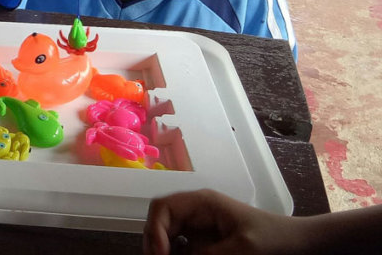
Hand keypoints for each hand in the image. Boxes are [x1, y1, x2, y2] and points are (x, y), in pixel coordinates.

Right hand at [144, 189, 300, 254]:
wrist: (298, 244)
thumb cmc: (273, 239)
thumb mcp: (242, 249)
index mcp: (202, 203)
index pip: (162, 208)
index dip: (155, 230)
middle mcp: (195, 211)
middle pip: (159, 222)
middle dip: (155, 243)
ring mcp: (198, 227)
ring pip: (166, 237)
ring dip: (163, 250)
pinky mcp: (204, 242)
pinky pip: (181, 248)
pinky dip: (175, 254)